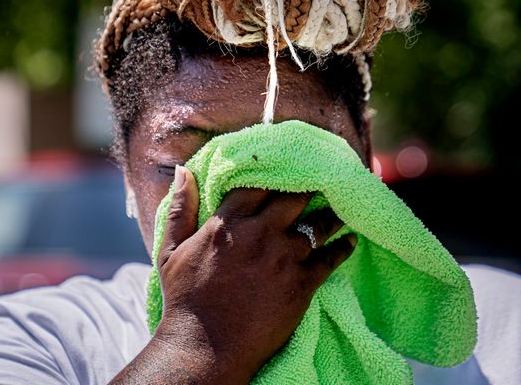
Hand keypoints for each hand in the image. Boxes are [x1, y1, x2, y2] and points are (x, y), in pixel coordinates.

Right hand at [150, 165, 356, 383]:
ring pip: (318, 225)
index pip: (258, 184)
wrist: (204, 349)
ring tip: (339, 209)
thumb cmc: (184, 300)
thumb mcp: (170, 251)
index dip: (275, 173)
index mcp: (228, 223)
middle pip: (294, 197)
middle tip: (321, 182)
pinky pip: (331, 259)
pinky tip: (349, 241)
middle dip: (308, 188)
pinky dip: (343, 248)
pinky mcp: (301, 285)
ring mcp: (283, 259)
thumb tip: (182, 170)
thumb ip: (180, 208)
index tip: (288, 170)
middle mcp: (259, 234)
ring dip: (330, 215)